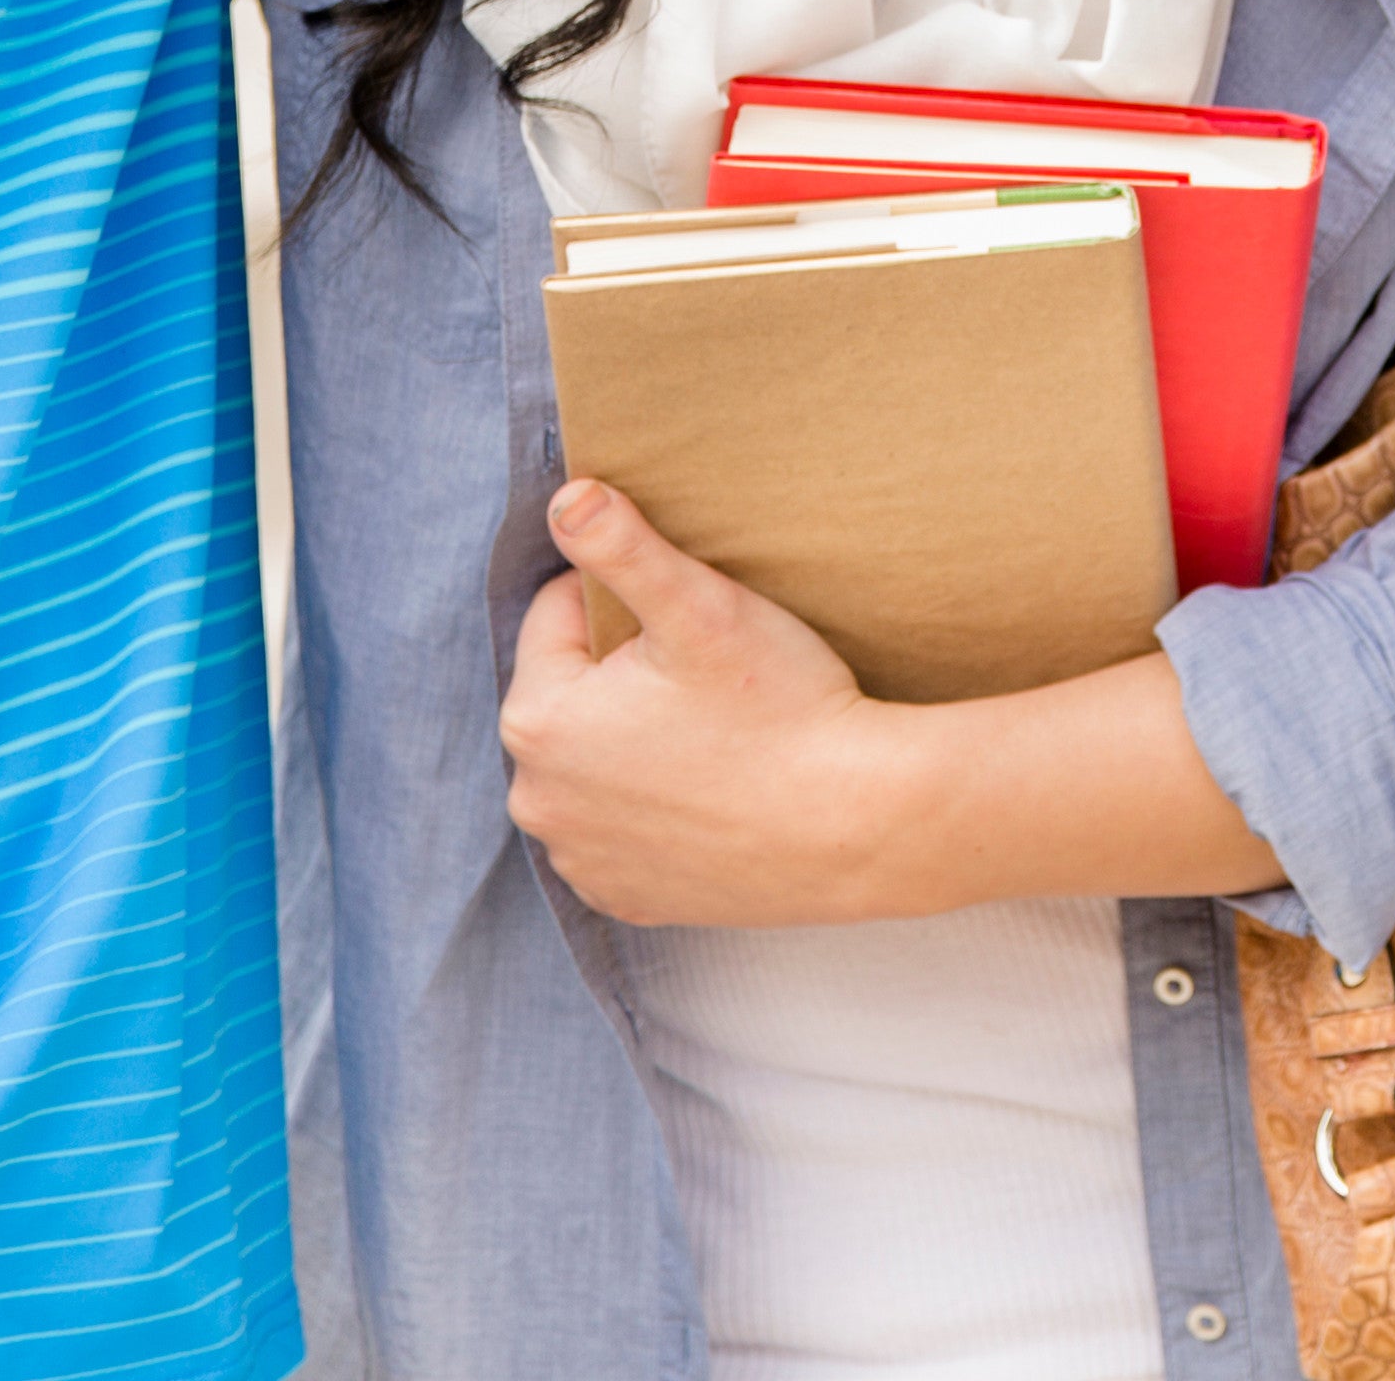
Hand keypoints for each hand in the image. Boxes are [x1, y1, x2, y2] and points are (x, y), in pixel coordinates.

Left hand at [498, 481, 891, 927]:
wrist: (858, 825)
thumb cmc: (782, 708)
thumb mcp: (701, 607)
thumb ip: (621, 546)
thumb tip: (566, 496)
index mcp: (538, 718)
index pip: (560, 616)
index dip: (630, 602)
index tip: (695, 625)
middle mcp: (537, 798)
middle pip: (573, 695)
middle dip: (624, 675)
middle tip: (711, 680)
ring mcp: (579, 858)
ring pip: (594, 764)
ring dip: (633, 744)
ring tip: (717, 736)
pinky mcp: (624, 899)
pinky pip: (621, 831)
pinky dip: (654, 810)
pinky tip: (713, 793)